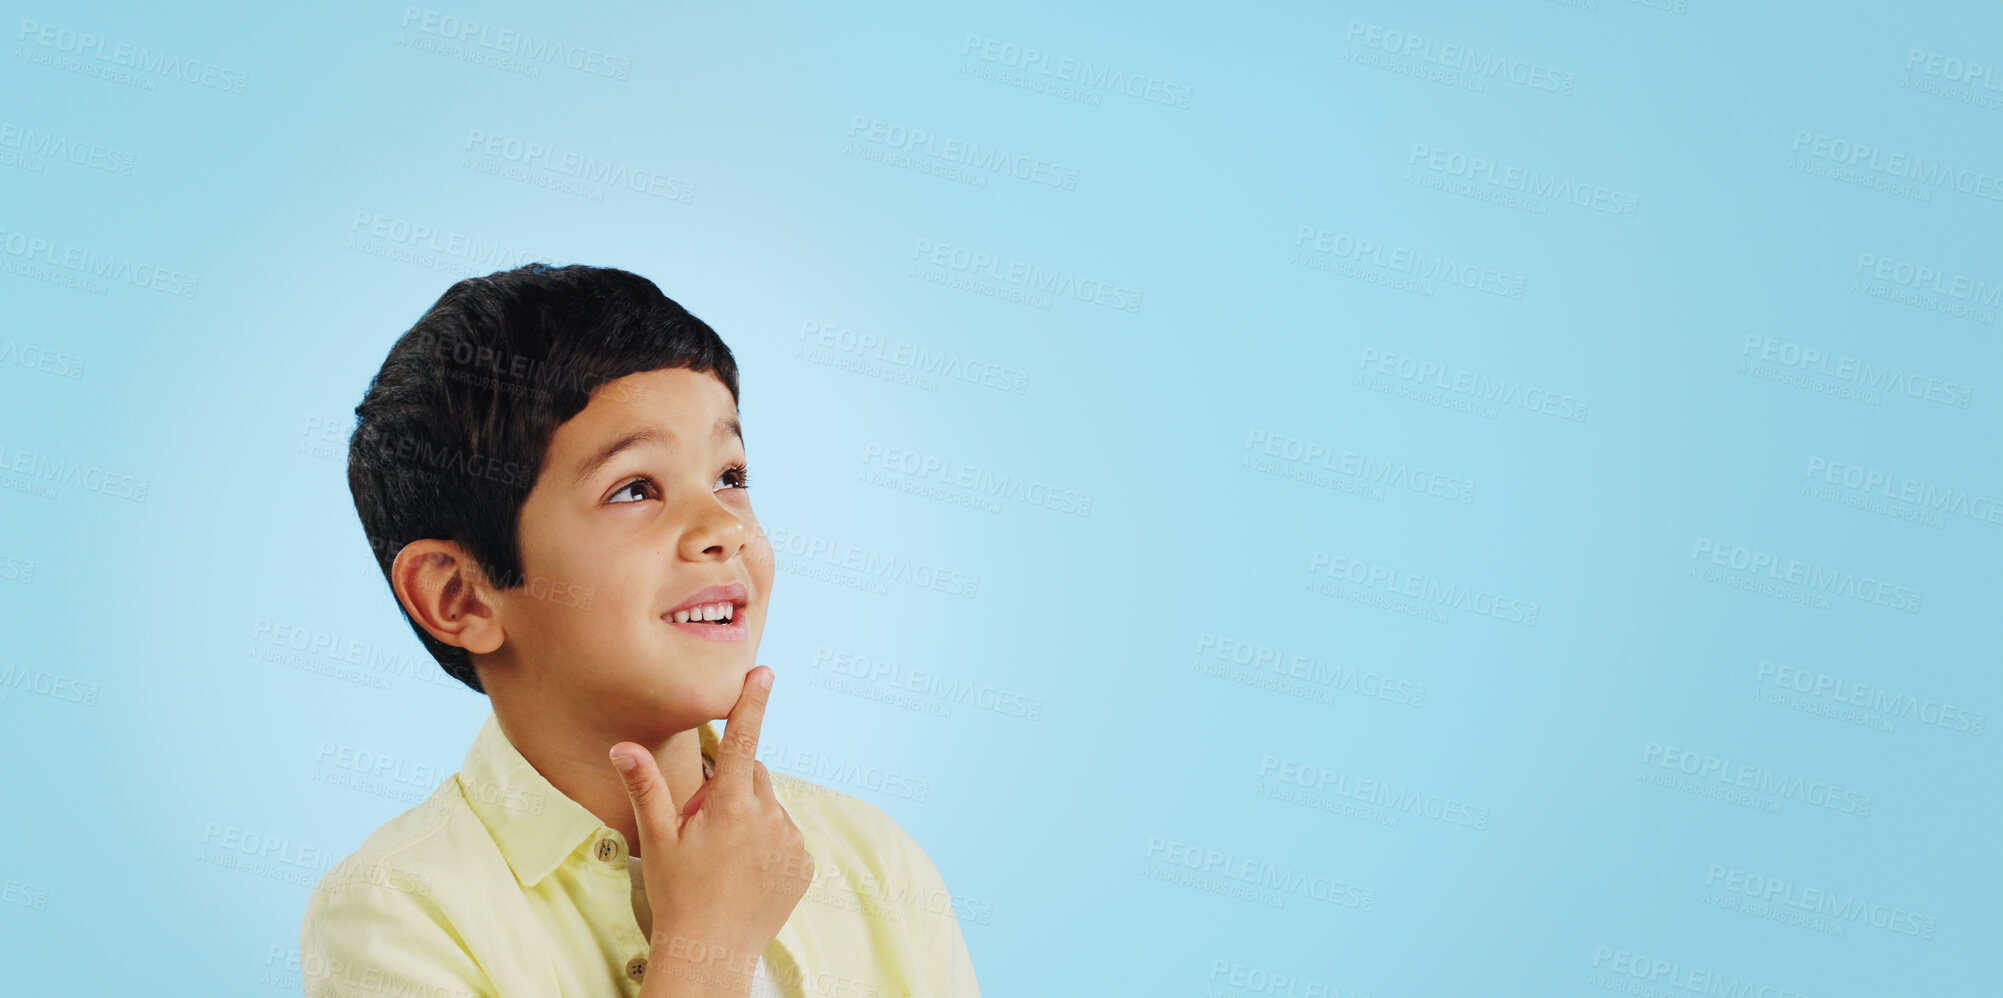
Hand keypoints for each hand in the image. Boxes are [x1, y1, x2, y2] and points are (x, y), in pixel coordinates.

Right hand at [610, 667, 814, 994]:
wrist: (713, 951)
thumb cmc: (677, 893)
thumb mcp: (659, 839)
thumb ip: (646, 787)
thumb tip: (621, 746)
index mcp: (729, 805)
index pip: (742, 739)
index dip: (752, 701)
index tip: (764, 671)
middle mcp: (767, 817)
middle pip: (751, 774)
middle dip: (729, 786)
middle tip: (703, 825)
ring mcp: (791, 840)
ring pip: (769, 806)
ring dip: (750, 816)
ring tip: (725, 857)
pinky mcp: (805, 862)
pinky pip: (786, 834)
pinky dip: (769, 842)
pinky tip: (747, 871)